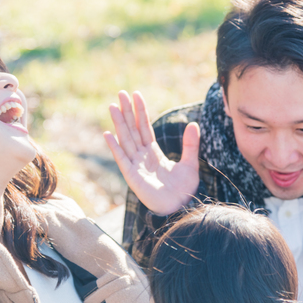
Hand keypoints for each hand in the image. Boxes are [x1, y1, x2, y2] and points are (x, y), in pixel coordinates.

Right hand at [103, 91, 199, 215]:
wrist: (179, 209)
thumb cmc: (184, 190)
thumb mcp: (190, 164)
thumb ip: (190, 145)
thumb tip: (194, 124)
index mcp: (154, 152)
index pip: (145, 127)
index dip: (140, 111)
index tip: (136, 95)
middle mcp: (142, 156)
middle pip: (132, 129)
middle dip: (126, 111)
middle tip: (120, 93)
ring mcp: (135, 165)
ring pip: (126, 139)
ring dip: (119, 123)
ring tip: (112, 106)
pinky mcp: (132, 176)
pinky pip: (122, 158)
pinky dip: (115, 147)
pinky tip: (108, 134)